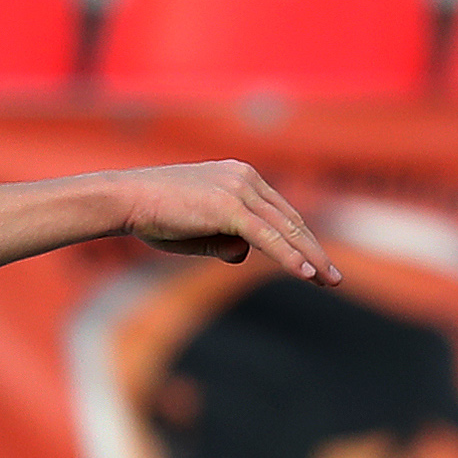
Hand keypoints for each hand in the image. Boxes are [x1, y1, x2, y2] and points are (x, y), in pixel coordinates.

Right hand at [105, 162, 338, 285]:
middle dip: (314, 250)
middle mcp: (245, 177)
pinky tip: (306, 274)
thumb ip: (225, 241)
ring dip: (310, 258)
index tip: (316, 262)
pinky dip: (289, 257)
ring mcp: (239, 189)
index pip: (280, 212)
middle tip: (333, 278)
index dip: (301, 239)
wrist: (125, 199)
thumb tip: (244, 255)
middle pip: (291, 219)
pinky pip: (268, 237)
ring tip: (329, 281)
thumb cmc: (154, 215)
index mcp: (240, 176)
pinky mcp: (230, 207)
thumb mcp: (198, 232)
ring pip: (285, 229)